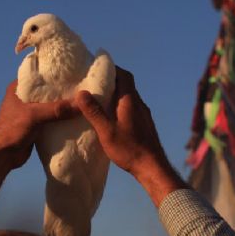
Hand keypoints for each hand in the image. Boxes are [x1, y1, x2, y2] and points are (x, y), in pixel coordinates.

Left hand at [0, 80, 78, 201]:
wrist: (2, 156)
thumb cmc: (12, 130)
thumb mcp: (34, 116)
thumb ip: (56, 110)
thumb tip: (80, 104)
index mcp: (19, 89)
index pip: (40, 76)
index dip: (57, 75)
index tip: (75, 74)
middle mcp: (25, 98)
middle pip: (49, 92)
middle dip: (64, 93)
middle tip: (83, 90)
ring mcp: (30, 112)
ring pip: (51, 106)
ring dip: (64, 107)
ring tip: (83, 103)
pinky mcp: (36, 125)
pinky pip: (52, 119)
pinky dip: (62, 119)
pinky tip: (76, 118)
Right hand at [75, 67, 187, 206]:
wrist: (153, 168)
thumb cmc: (130, 149)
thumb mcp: (107, 131)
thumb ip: (94, 112)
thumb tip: (81, 92)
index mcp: (131, 101)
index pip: (124, 76)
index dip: (113, 68)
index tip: (98, 68)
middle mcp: (139, 104)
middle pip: (126, 85)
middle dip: (111, 81)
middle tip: (94, 83)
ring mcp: (144, 115)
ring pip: (129, 98)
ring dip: (115, 95)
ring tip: (99, 100)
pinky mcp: (144, 125)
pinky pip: (131, 109)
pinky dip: (120, 107)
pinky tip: (110, 117)